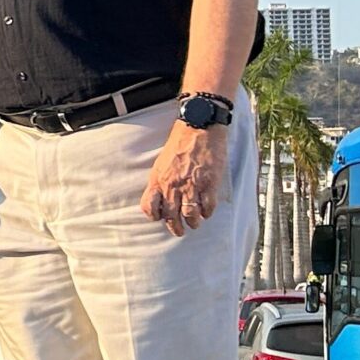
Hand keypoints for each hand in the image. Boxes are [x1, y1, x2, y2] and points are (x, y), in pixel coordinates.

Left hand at [140, 122, 227, 236]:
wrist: (198, 127)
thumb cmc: (179, 143)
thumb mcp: (161, 162)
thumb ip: (160, 180)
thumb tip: (160, 196)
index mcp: (158, 180)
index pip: (149, 207)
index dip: (154, 216)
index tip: (160, 218)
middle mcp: (172, 185)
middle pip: (171, 215)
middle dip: (175, 227)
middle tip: (179, 231)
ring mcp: (192, 185)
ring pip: (190, 214)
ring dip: (193, 222)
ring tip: (195, 223)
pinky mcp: (209, 183)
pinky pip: (208, 206)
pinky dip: (207, 212)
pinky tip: (207, 212)